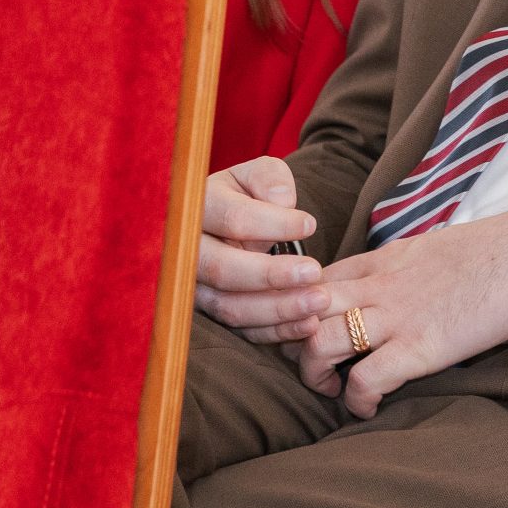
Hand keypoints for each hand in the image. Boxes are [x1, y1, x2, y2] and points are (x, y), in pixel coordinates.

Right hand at [194, 156, 327, 346]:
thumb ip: (270, 179)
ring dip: (277, 309)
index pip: (233, 219)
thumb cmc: (251, 196)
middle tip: (314, 272)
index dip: (272, 224)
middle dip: (271, 275)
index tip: (310, 225)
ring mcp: (194, 289)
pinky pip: (240, 331)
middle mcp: (187, 253)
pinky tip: (307, 324)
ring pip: (229, 307)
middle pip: (223, 270)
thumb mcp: (260, 175)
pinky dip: (275, 332)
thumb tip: (282, 202)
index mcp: (199, 209)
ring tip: (319, 302)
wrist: (237, 225)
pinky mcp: (211, 316)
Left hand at [299, 200, 507, 419]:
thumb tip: (398, 288)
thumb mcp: (436, 248)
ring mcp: (396, 316)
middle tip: (307, 365)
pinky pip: (363, 380)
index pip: (313, 279)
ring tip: (331, 390)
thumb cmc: (499, 253)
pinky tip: (367, 410)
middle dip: (289, 341)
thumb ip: (405, 268)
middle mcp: (379, 285)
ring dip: (313, 374)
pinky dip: (355, 402)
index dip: (298, 309)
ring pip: (317, 343)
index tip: (306, 333)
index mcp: (384, 260)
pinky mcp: (419, 347)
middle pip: (301, 309)